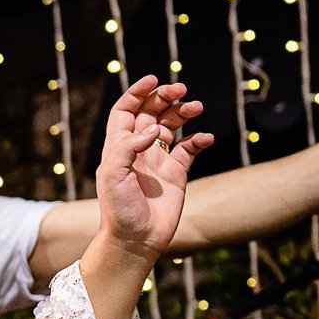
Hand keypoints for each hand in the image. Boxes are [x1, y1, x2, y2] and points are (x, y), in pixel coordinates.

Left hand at [94, 76, 212, 260]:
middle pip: (151, 114)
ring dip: (183, 113)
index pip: (126, 111)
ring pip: (173, 126)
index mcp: (118, 146)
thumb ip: (128, 147)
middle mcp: (139, 149)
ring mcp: (158, 160)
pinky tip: (205, 138)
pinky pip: (190, 149)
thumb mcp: (113, 176)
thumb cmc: (118, 209)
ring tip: (195, 107)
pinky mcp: (177, 174)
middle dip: (165, 98)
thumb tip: (152, 129)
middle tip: (181, 91)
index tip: (153, 80)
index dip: (137, 93)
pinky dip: (199, 140)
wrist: (136, 239)